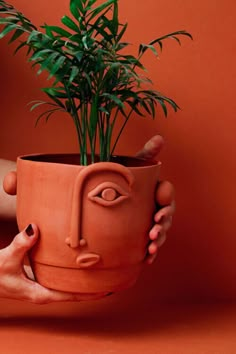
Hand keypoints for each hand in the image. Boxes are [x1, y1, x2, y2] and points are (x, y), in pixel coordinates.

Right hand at [0, 223, 106, 302]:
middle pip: (74, 292)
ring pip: (68, 286)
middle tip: (112, 279)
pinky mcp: (38, 279)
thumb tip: (35, 229)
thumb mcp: (7, 259)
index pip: (71, 296)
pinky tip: (77, 266)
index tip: (108, 289)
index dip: (90, 294)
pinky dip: (72, 275)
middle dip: (92, 288)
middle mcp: (44, 292)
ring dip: (83, 282)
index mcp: (40, 293)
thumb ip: (21, 245)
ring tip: (100, 273)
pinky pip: (61, 279)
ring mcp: (41, 286)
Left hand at [136, 135, 175, 263]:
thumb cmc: (125, 180)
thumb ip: (147, 154)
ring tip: (151, 246)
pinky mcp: (141, 236)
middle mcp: (155, 208)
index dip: (165, 205)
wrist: (107, 198)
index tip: (158, 211)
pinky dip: (150, 253)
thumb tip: (160, 137)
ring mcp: (149, 222)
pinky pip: (150, 246)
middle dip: (162, 225)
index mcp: (156, 193)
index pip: (167, 198)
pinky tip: (147, 259)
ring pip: (159, 233)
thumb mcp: (135, 165)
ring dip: (158, 240)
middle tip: (153, 230)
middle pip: (166, 218)